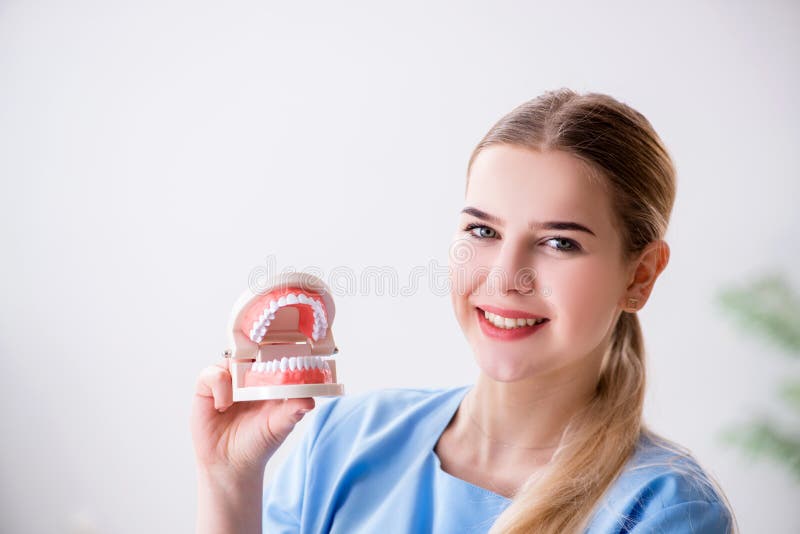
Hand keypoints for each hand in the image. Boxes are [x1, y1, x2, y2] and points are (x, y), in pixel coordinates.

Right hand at [190, 357, 314, 476]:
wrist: (230, 465)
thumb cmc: (258, 443)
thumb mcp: (279, 426)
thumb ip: (293, 411)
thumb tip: (310, 400)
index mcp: (270, 380)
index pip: (274, 355)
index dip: (278, 348)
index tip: (284, 345)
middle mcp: (248, 376)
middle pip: (251, 350)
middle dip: (256, 349)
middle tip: (260, 357)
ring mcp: (228, 380)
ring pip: (231, 359)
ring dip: (236, 370)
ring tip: (239, 395)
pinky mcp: (207, 389)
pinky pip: (211, 374)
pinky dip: (219, 385)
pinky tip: (223, 405)